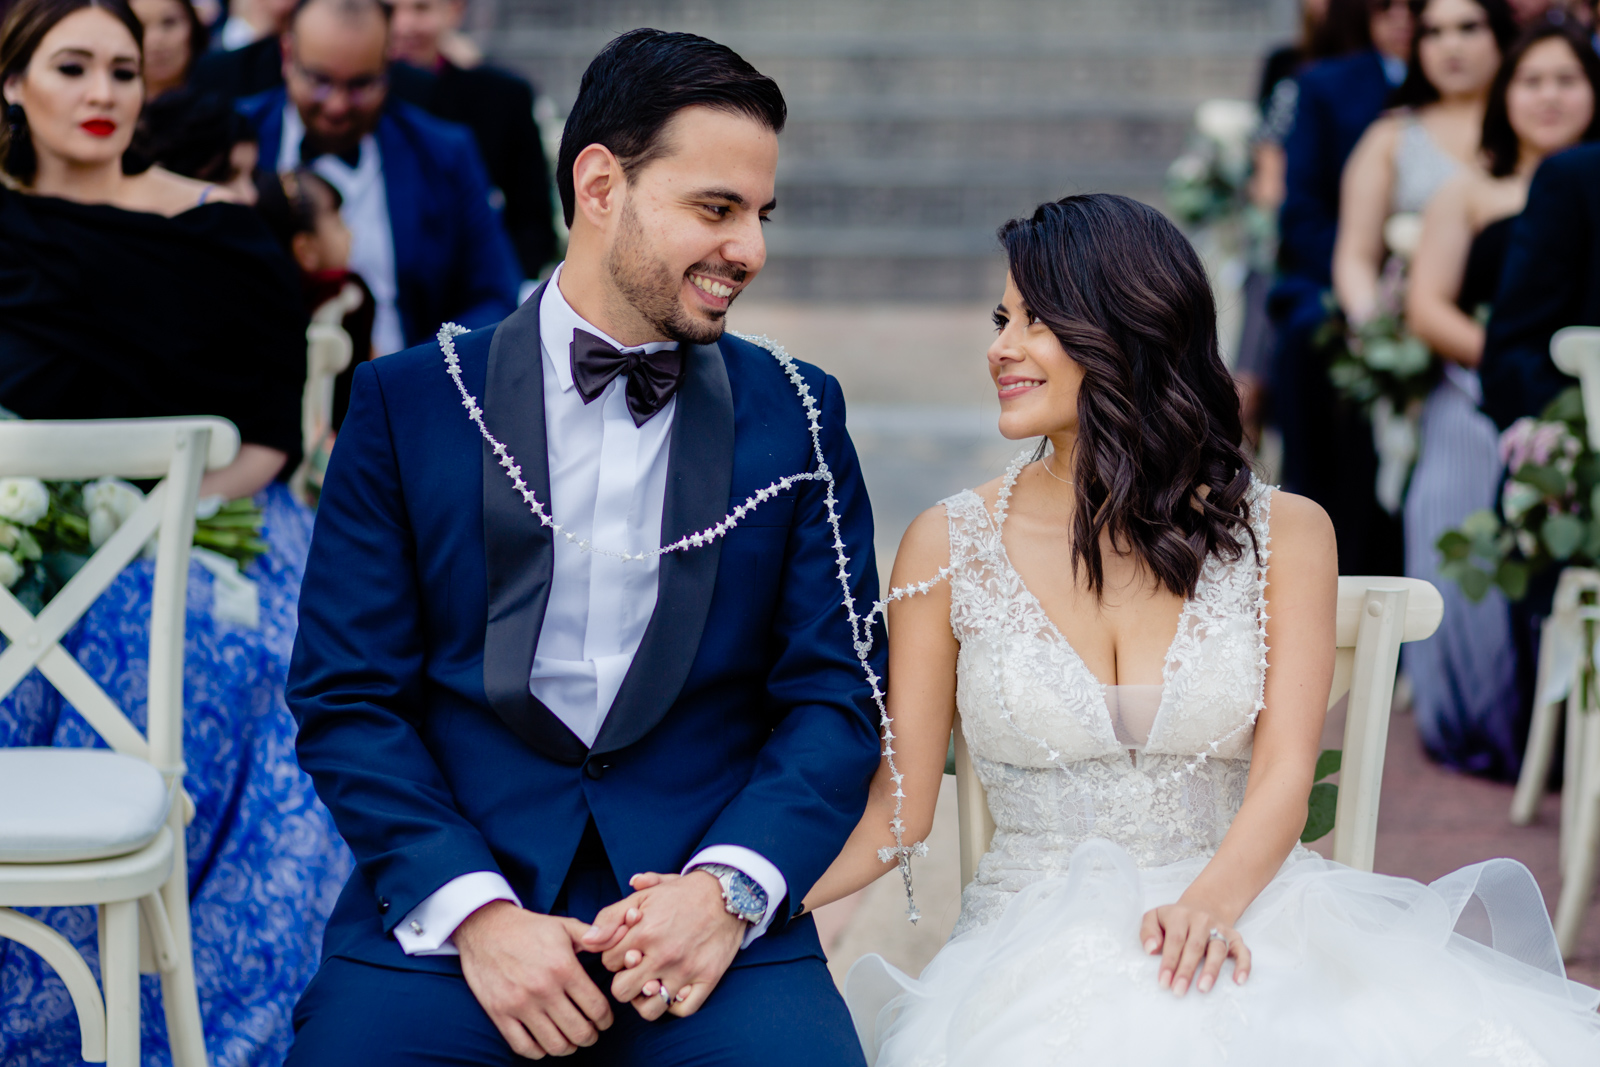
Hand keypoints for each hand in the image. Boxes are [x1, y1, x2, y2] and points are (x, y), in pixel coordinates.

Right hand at [453, 900, 613, 1057]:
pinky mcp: (499, 1013)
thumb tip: (623, 936)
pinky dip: (539, 1051)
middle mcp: (543, 989)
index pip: (596, 1008)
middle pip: (579, 1031)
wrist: (485, 927)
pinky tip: (545, 1042)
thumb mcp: (565, 925)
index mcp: (563, 967)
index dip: (606, 1020)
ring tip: (570, 1039)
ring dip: (568, 1047)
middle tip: (591, 1032)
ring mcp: (520, 1004)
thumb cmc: (529, 927)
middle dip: (590, 1036)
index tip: (604, 1021)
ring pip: (555, 1044)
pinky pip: (524, 1047)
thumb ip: (596, 936)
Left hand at [594, 871, 743, 1019]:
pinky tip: (672, 990)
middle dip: (624, 981)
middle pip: (621, 991)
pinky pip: (681, 1010)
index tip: (625, 950)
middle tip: (635, 970)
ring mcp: (686, 970)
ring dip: (646, 999)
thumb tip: (588, 940)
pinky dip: (673, 1005)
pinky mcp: (707, 979)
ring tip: (650, 985)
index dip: (614, 956)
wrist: (727, 894)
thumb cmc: (682, 894)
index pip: (608, 962)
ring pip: (649, 1009)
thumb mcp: (644, 896)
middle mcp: (663, 954)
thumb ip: (611, 916)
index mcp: (644, 932)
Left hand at [1140, 902, 1250, 995]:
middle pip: (1195, 947)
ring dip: (1211, 969)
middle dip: (1186, 970)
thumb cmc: (1176, 919)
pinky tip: (1239, 981)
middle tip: (1178, 990)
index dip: (1169, 962)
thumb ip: (1148, 931)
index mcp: (1180, 916)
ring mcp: (1220, 929)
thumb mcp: (1155, 917)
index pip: (1175, 940)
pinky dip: (1243, 965)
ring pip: (1218, 949)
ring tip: (1203, 988)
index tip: (1163, 982)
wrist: (1205, 904)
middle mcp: (1202, 920)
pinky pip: (1243, 951)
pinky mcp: (1235, 937)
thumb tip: (1151, 949)